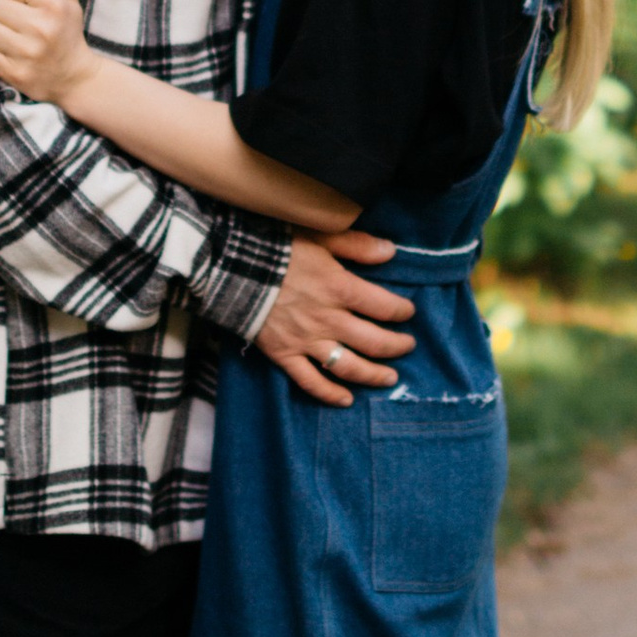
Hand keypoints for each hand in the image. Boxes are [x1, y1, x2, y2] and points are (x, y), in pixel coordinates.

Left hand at [0, 0, 93, 109]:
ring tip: (9, 37)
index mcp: (54, 6)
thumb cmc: (68, 35)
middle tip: (13, 20)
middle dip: (1, 12)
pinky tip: (9, 54)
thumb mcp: (71, 3)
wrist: (76, 79)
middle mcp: (41, 28)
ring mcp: (27, 53)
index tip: (22, 1)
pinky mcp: (15, 73)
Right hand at [256, 231, 415, 405]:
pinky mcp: (284, 355)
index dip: (402, 311)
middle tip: (408, 346)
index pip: (384, 306)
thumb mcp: (319, 236)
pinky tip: (346, 400)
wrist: (228, 266)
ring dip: (374, 375)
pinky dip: (330, 394)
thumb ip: (356, 245)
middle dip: (397, 346)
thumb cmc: (276, 247)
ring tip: (390, 378)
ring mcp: (306, 341)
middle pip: (374, 341)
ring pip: (349, 367)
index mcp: (340, 288)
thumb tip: (390, 252)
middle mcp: (328, 319)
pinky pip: (310, 382)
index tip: (408, 313)